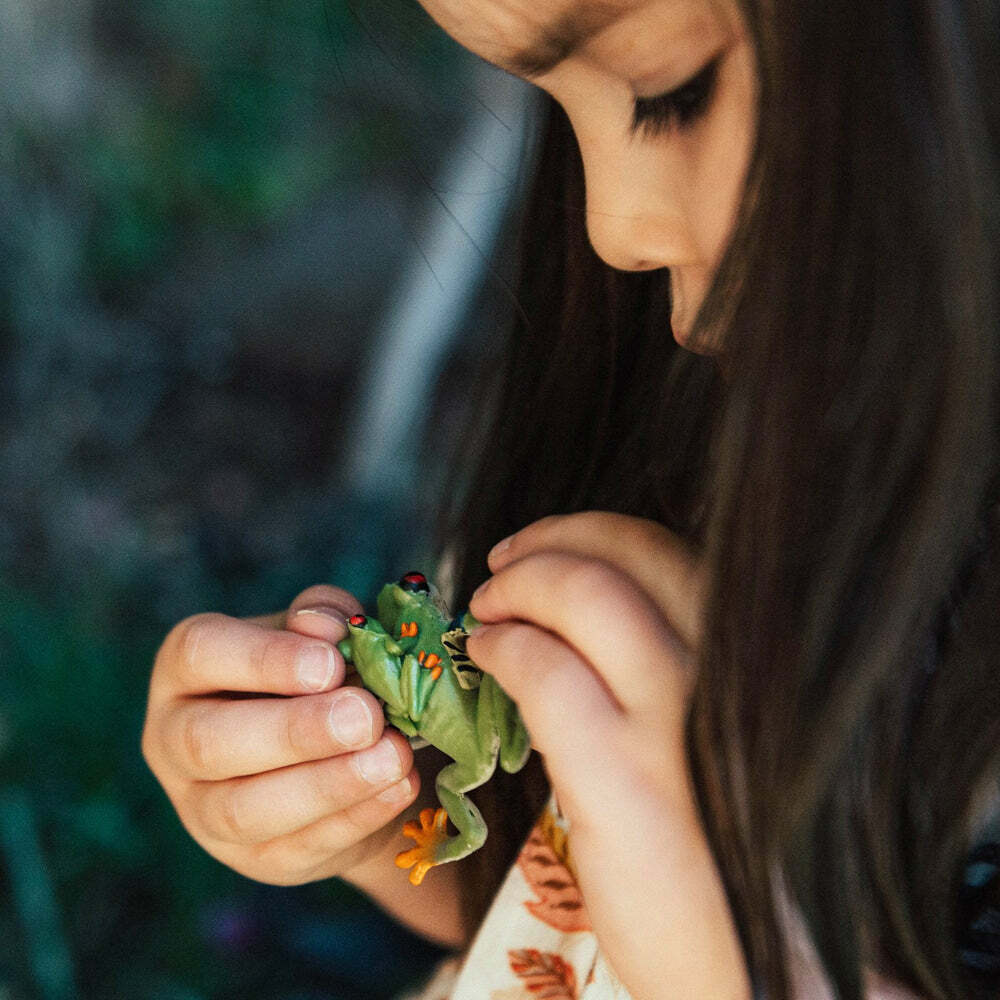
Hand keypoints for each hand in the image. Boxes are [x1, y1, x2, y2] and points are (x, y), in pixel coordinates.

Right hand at [141, 585, 420, 887]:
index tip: (330, 663)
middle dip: (294, 731)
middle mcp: (175, 740)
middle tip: (365, 717)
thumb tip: (325, 629)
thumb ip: (323, 619)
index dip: (265, 659)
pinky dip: (354, 818)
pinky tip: (398, 787)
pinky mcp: (255, 859)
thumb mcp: (322, 635)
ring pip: (244, 811)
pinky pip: (297, 847)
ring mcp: (205, 810)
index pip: (201, 654)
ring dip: (327, 784)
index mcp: (186, 669)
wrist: (341, 749)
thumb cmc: (320, 674)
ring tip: (393, 757)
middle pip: (210, 742)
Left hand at [466, 512, 751, 999]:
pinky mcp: (630, 780)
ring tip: (485, 612)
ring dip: (518, 588)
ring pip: (584, 594)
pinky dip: (503, 648)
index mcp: (758, 657)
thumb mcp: (730, 729)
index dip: (594, 533)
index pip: (669, 551)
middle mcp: (733, 671)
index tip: (545, 545)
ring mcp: (684, 721)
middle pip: (627, 554)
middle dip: (548, 543)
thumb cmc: (734, 843)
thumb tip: (593, 603)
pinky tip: (487, 657)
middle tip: (500, 566)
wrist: (760, 962)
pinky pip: (546, 674)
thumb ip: (684, 662)